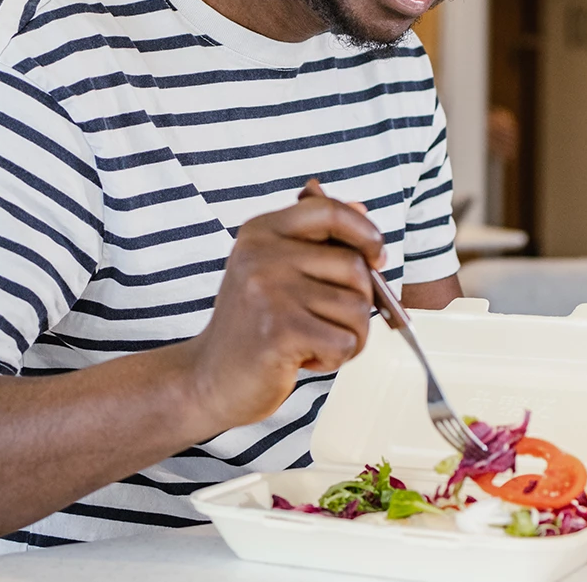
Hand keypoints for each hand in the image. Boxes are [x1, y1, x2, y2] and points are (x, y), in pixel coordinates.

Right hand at [183, 180, 382, 430]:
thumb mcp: (275, 270)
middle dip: (358, 302)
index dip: (364, 231)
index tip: (375, 257)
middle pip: (354, 266)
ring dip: (348, 336)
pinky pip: (345, 342)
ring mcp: (269, 291)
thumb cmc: (252, 326)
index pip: (328, 211)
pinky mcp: (280, 331)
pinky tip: (304, 358)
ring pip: (356, 309)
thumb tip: (362, 208)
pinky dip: (335, 358)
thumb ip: (316, 240)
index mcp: (261, 232)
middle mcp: (262, 254)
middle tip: (327, 322)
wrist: (210, 378)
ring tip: (313, 342)